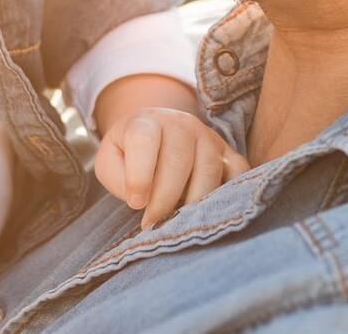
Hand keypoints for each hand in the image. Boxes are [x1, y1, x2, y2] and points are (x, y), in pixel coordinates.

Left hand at [95, 108, 249, 229]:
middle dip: (164, 199)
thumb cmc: (128, 153)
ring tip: (176, 223)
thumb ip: (116, 176)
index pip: (144, 141)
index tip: (135, 203)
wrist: (155, 132)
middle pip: (178, 161)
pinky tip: (210, 212)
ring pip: (208, 170)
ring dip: (192, 203)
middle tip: (152, 224)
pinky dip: (228, 194)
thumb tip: (140, 199)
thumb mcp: (109, 160)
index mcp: (146, 122)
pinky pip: (239, 173)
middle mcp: (181, 123)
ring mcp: (208, 137)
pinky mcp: (228, 153)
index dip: (139, 175)